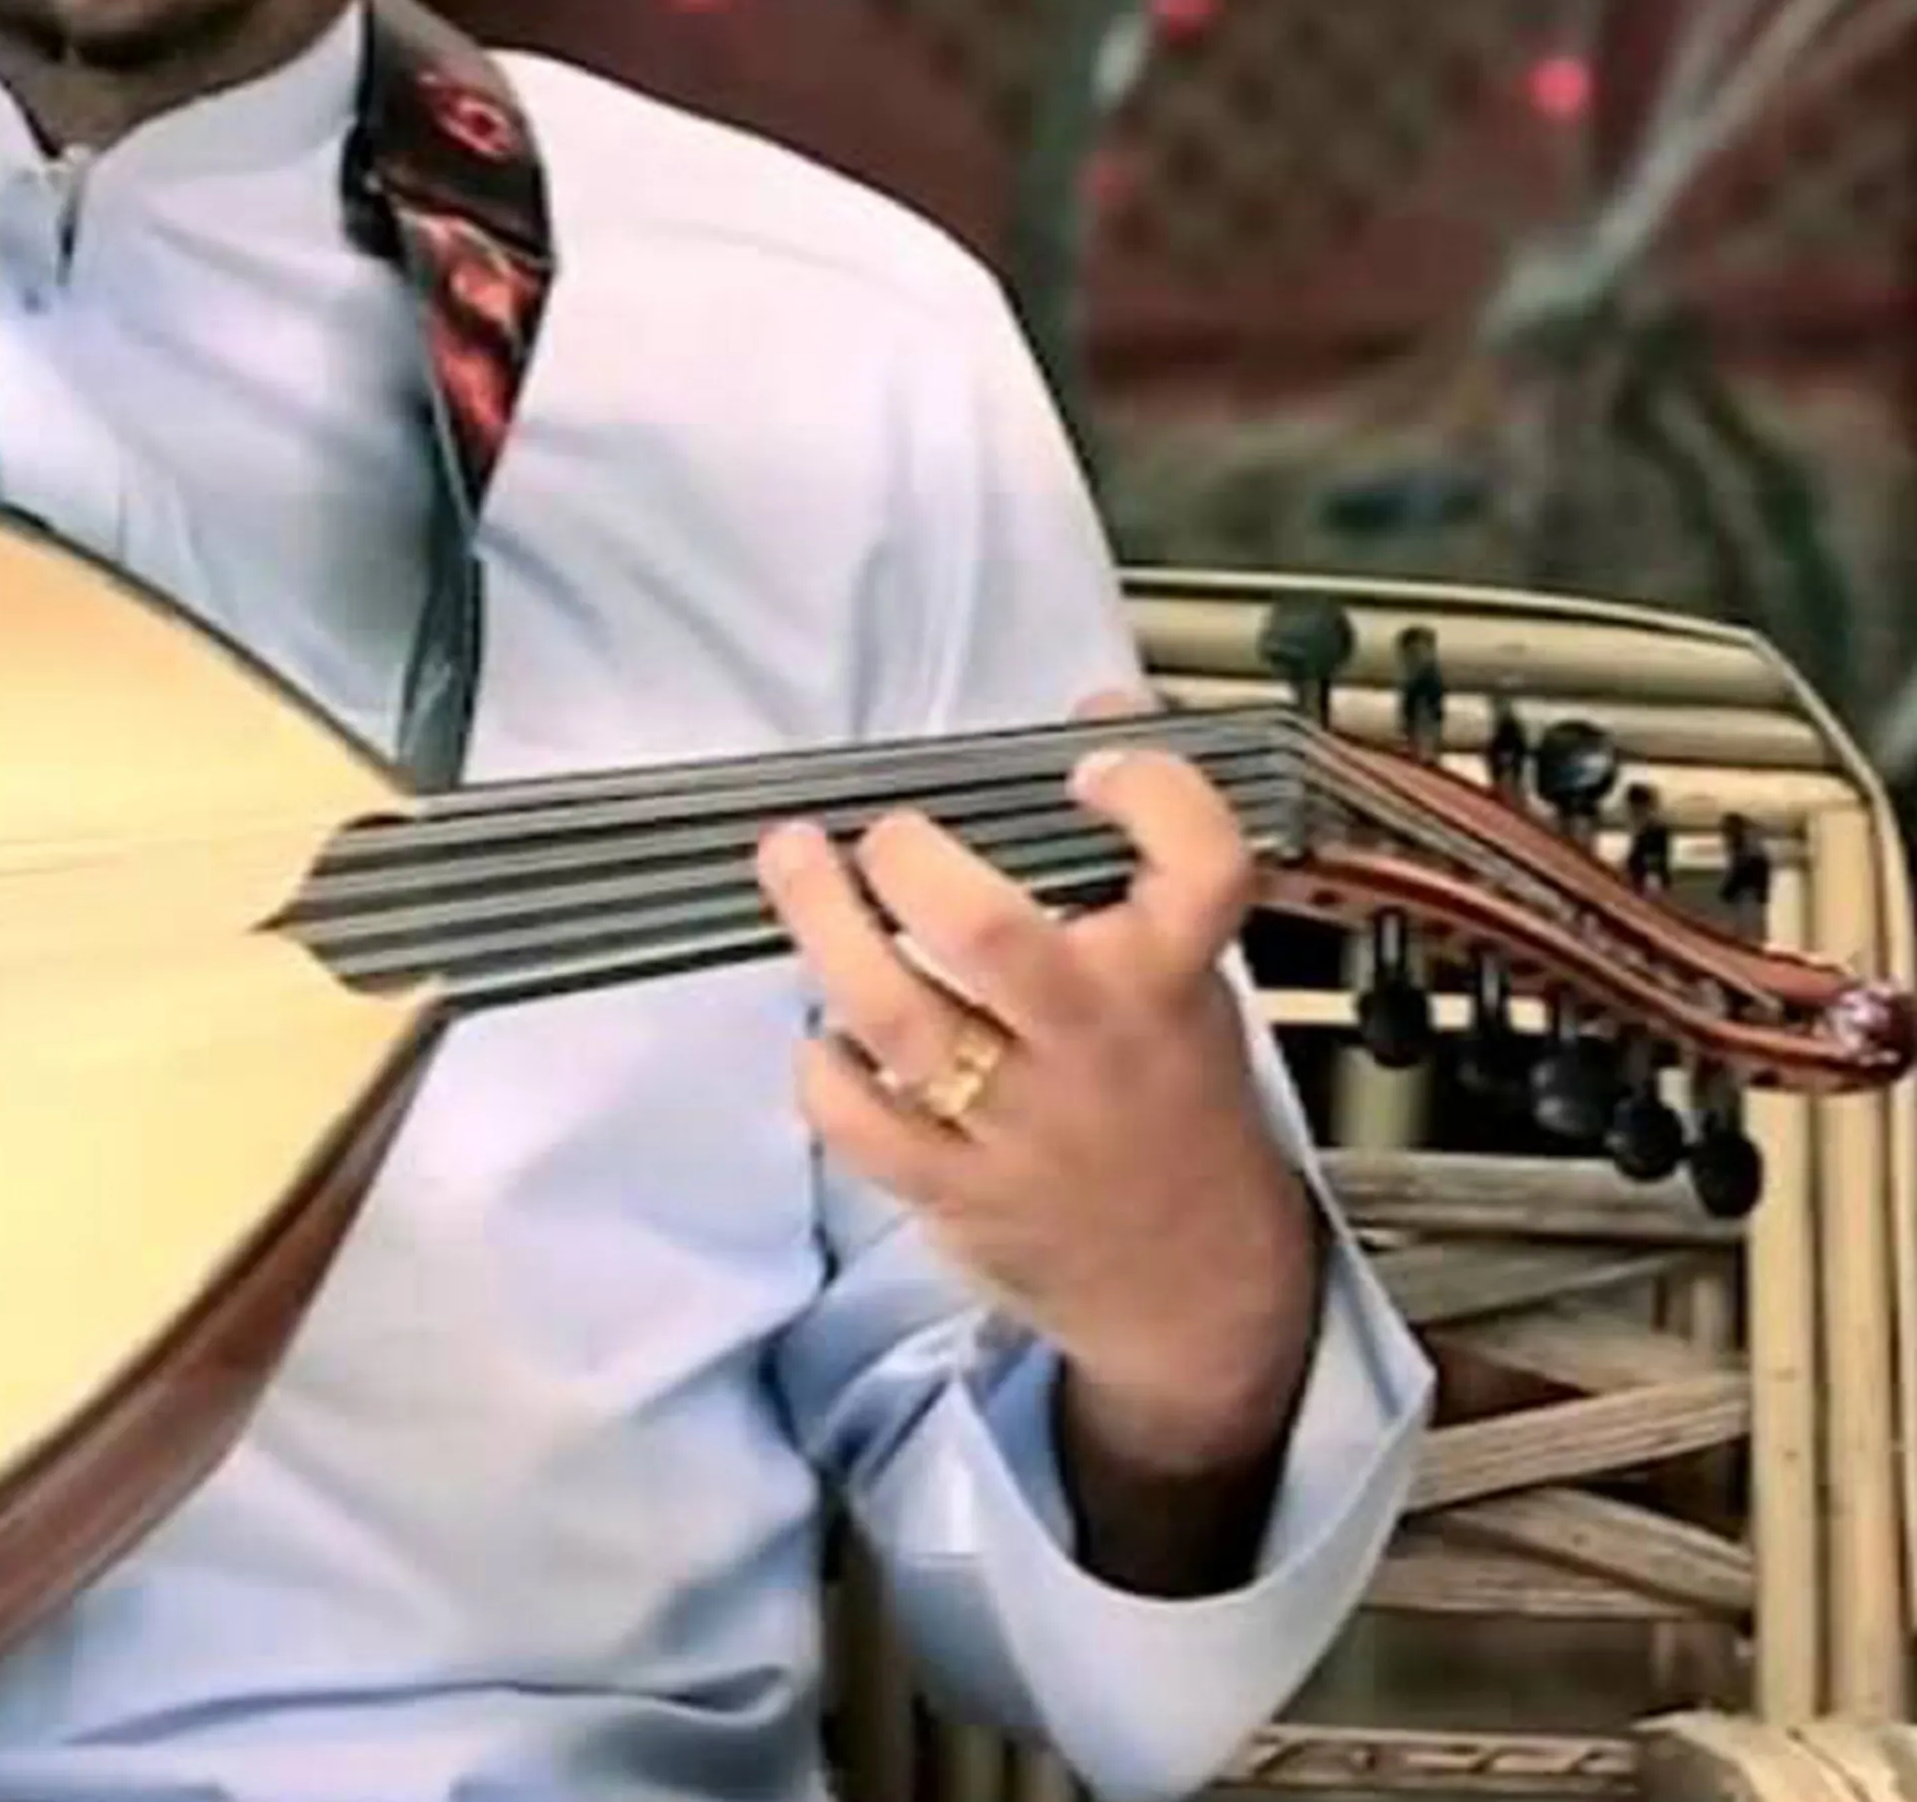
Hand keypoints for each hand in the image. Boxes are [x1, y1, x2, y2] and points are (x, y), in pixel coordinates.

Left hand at [754, 703, 1318, 1472]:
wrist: (1197, 1284)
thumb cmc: (1172, 1094)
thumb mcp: (1188, 971)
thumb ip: (1141, 853)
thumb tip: (1092, 709)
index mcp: (1173, 980)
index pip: (1198, 865)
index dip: (1149, 790)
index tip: (1089, 765)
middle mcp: (1097, 1047)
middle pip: (993, 935)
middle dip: (912, 860)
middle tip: (882, 830)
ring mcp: (1022, 1125)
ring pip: (899, 1019)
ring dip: (826, 928)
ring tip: (795, 864)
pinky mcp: (957, 1192)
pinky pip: (859, 1121)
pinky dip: (823, 1064)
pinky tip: (825, 1029)